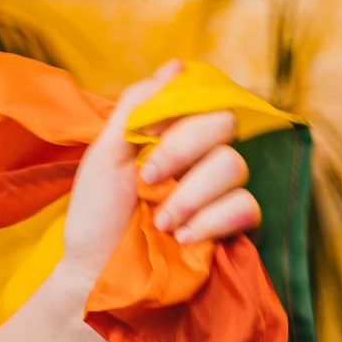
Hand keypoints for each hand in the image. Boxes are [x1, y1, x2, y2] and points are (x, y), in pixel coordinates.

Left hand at [59, 60, 260, 297]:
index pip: (202, 97)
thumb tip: (177, 64)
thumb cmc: (95, 218)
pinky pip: (246, 205)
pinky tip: (182, 237)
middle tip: (148, 179)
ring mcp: (217, 193)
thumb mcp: (104, 154)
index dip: (181, 110)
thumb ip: (137, 106)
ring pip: (234, 164)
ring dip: (190, 193)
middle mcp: (198, 159)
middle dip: (182, 149)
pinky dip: (211, 220)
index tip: (148, 132)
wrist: (96, 276)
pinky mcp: (232, 228)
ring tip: (159, 222)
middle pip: (224, 122)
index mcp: (170, 136)